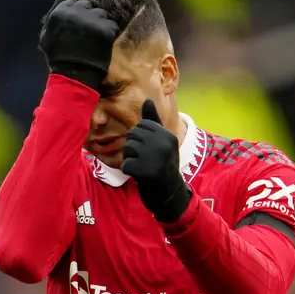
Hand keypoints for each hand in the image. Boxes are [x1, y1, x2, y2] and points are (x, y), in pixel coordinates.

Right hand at [38, 0, 119, 91]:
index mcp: (60, 11)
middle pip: (88, 6)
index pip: (73, 3)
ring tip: (96, 39)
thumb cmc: (58, 57)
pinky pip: (113, 25)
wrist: (74, 76)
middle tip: (88, 34)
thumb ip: (53, 12)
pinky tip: (104, 44)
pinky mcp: (106, 29)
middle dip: (89, 17)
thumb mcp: (46, 35)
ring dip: (101, 23)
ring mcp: (92, 20)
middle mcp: (76, 12)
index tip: (77, 28)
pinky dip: (110, 33)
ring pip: (102, 14)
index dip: (77, 15)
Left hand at [121, 99, 190, 222]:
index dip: (141, 138)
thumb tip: (147, 99)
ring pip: (128, 149)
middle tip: (145, 159)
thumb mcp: (162, 141)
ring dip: (131, 159)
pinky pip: (125, 165)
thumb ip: (152, 121)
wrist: (168, 193)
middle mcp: (163, 144)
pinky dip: (129, 171)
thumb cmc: (162, 164)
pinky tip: (139, 175)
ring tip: (142, 166)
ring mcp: (155, 158)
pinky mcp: (145, 171)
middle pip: (133, 136)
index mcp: (167, 135)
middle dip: (134, 148)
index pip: (142, 125)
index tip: (151, 150)